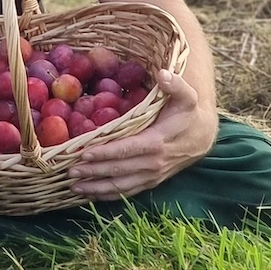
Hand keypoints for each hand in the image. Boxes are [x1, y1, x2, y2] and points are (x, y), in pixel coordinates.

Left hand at [68, 70, 216, 201]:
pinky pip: (127, 192)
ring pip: (121, 186)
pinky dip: (108, 195)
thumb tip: (162, 74)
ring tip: (74, 186)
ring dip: (97, 187)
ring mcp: (151, 176)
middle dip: (93, 171)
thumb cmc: (188, 114)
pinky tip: (90, 194)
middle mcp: (153, 163)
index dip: (106, 153)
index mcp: (157, 142)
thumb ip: (175, 84)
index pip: (127, 149)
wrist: (202, 138)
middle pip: (119, 170)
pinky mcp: (150, 182)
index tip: (84, 153)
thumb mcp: (187, 96)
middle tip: (69, 171)